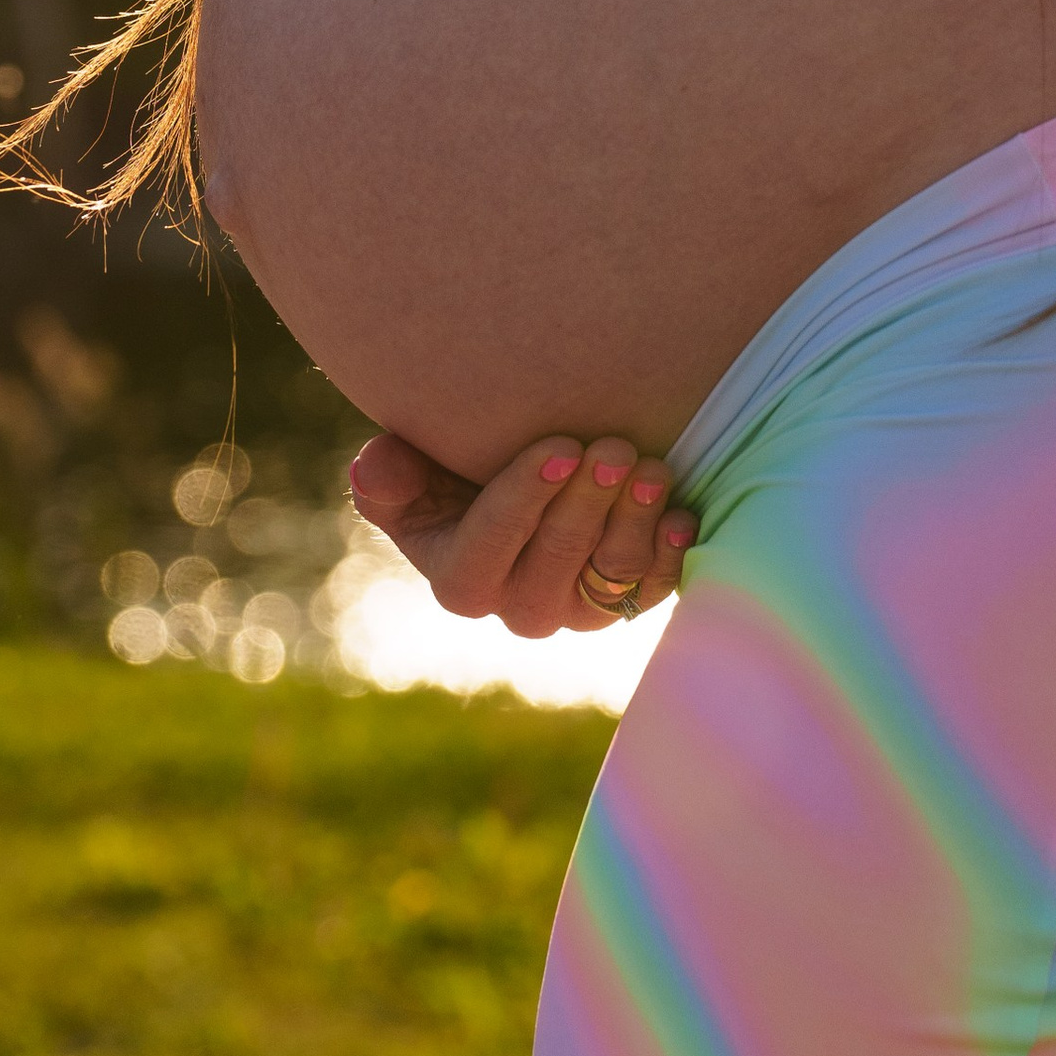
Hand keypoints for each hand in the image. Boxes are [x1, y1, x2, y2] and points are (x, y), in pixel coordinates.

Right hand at [348, 426, 697, 638]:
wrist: (515, 484)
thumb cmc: (453, 473)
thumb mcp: (410, 470)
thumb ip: (389, 474)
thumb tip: (376, 470)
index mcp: (460, 580)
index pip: (487, 551)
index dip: (524, 501)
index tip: (559, 447)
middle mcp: (519, 608)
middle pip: (557, 563)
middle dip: (586, 503)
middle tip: (611, 448)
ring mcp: (578, 608)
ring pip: (611, 575)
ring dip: (634, 520)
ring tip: (649, 467)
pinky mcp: (625, 601)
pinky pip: (654, 590)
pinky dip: (670, 552)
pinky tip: (679, 511)